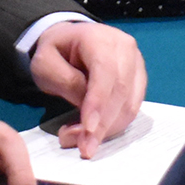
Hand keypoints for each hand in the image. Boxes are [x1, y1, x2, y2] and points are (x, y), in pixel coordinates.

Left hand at [29, 22, 145, 159]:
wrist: (68, 42)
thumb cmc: (55, 53)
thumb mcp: (46, 64)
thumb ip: (67, 83)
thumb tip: (89, 109)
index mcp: (99, 37)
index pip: (105, 72)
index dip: (98, 103)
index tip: (87, 131)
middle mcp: (125, 47)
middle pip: (121, 91)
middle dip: (102, 124)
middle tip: (82, 147)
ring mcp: (135, 63)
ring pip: (130, 104)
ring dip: (108, 129)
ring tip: (83, 141)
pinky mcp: (138, 80)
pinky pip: (132, 108)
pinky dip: (115, 125)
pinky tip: (95, 132)